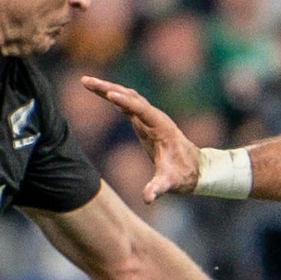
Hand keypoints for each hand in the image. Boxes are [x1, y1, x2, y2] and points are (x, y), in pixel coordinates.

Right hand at [83, 76, 198, 201]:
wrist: (194, 169)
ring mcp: (149, 117)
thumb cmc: (182, 175)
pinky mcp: (143, 121)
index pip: (141, 109)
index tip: (110, 94)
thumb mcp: (170, 183)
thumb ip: (158, 188)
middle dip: (108, 88)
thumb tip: (147, 198)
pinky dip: (112, 96)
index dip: (126, 102)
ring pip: (127, 96)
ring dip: (107, 88)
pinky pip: (126, 104)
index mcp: (161, 127)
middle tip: (86, 81)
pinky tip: (100, 91)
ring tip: (86, 82)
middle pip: (130, 97)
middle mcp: (154, 117)